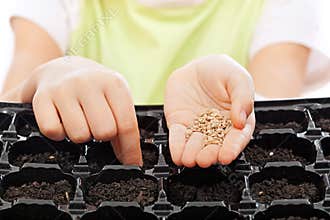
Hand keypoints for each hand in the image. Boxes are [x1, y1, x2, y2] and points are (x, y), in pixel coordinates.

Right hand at [5, 56, 141, 164]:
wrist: (59, 68)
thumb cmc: (93, 88)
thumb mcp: (114, 96)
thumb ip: (124, 123)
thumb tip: (131, 159)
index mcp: (113, 83)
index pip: (127, 124)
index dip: (130, 149)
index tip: (132, 163)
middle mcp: (88, 83)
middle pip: (104, 132)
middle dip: (103, 137)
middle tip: (97, 128)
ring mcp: (63, 89)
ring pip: (79, 135)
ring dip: (81, 135)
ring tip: (80, 121)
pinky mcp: (41, 97)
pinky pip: (52, 132)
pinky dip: (58, 134)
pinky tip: (62, 122)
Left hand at [164, 55, 254, 167]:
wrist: (198, 67)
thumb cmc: (222, 72)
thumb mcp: (238, 78)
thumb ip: (243, 97)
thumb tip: (240, 119)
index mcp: (237, 121)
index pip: (236, 139)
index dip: (232, 148)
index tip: (227, 155)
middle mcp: (217, 129)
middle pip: (215, 147)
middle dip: (210, 155)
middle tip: (205, 159)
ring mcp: (197, 128)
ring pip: (195, 147)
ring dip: (192, 154)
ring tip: (191, 157)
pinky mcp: (180, 125)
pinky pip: (177, 138)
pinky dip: (176, 147)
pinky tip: (178, 154)